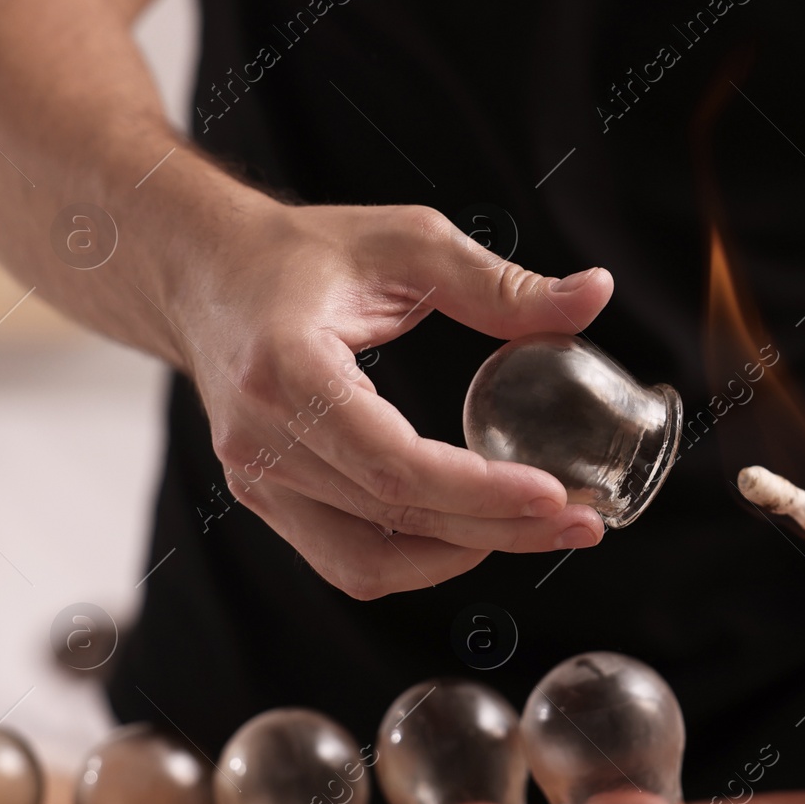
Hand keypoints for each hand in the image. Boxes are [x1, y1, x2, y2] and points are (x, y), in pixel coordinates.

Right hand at [168, 200, 611, 598]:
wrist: (208, 274)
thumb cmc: (304, 253)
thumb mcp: (409, 244)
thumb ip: (502, 282)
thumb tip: (595, 295)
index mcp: (286, 369)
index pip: (392, 462)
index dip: (477, 490)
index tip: (553, 492)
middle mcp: (260, 439)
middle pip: (394, 515)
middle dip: (498, 528)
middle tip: (582, 519)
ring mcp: (256, 478)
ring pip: (371, 558)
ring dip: (464, 554)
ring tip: (541, 529)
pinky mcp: (266, 499)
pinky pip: (348, 559)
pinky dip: (418, 559)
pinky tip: (477, 532)